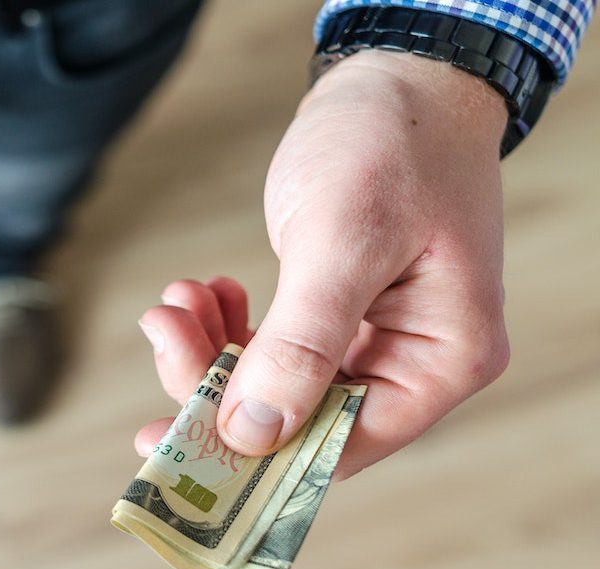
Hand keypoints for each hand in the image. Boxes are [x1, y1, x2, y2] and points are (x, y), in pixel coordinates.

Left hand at [136, 50, 511, 479]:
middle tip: (164, 331)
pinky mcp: (340, 313)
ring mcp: (377, 339)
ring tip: (176, 302)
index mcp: (441, 361)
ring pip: (275, 384)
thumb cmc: (393, 143)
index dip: (250, 455)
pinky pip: (275, 346)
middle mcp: (414, 363)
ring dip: (213, 350)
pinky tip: (206, 293)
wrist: (400, 77)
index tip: (169, 443)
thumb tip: (254, 433)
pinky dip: (230, 326)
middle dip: (217, 384)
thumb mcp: (343, 239)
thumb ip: (302, 342)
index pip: (337, 445)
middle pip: (297, 419)